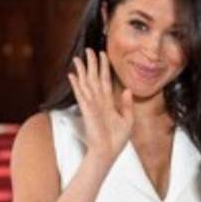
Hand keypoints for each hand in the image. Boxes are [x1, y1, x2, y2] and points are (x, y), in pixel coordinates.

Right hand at [68, 48, 132, 162]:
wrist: (108, 151)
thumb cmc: (116, 139)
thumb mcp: (128, 120)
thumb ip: (126, 104)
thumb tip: (127, 89)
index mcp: (108, 102)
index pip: (105, 80)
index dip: (104, 67)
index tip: (103, 54)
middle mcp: (98, 101)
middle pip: (94, 78)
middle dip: (92, 63)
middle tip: (89, 49)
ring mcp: (92, 105)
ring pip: (86, 83)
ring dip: (82, 70)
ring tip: (78, 58)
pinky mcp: (87, 110)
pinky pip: (81, 94)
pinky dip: (77, 85)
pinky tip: (72, 75)